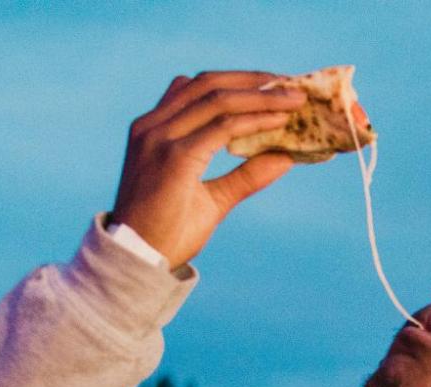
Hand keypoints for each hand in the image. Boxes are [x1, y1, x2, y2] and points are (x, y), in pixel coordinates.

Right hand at [111, 71, 304, 267]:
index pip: (197, 88)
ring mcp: (160, 139)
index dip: (237, 82)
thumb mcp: (212, 199)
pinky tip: (279, 121)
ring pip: (218, 100)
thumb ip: (245, 176)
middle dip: (254, 80)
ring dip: (261, 96)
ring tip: (294, 98)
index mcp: (153, 129)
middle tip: (292, 84)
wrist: (136, 263)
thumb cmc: (168, 235)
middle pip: (209, 84)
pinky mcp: (174, 158)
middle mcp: (152, 126)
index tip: (273, 84)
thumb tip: (286, 158)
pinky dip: (254, 120)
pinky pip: (222, 128)